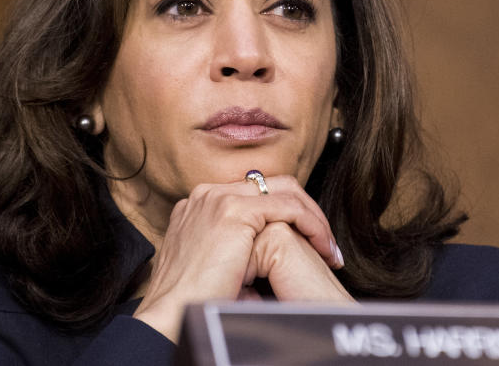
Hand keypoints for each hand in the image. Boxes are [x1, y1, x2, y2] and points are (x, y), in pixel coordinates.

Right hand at [132, 175, 344, 340]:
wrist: (170, 314)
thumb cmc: (191, 302)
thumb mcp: (213, 269)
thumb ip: (234, 256)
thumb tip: (261, 273)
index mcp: (201, 205)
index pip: (255, 194)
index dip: (286, 215)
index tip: (307, 243)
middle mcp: (207, 195)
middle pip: (271, 185)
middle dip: (304, 211)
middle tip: (324, 243)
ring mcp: (218, 199)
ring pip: (285, 190)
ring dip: (313, 218)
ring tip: (328, 248)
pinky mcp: (233, 211)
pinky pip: (289, 207)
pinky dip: (312, 225)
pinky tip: (322, 248)